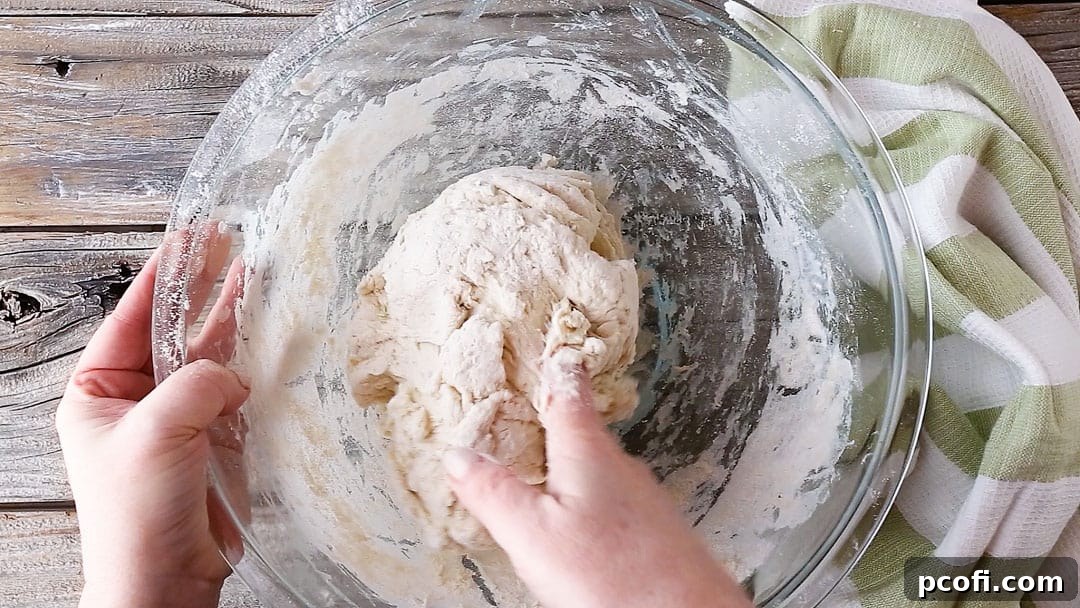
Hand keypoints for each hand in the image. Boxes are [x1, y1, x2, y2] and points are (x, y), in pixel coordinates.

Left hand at [56, 233, 247, 607]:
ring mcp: (178, 417)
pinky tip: (266, 332)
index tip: (190, 238)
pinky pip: (233, 387)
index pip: (131, 317)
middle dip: (197, 287)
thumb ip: (196, 384)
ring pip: (206, 354)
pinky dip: (251, 359)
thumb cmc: (136, 512)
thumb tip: (232, 374)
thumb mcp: (156, 431)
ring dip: (229, 317)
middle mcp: (137, 398)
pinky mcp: (214, 438)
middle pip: (171, 328)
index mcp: (98, 392)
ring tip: (252, 273)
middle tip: (224, 242)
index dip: (162, 276)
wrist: (165, 580)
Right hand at [444, 357, 753, 607]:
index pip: (568, 395)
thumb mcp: (534, 535)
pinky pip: (616, 500)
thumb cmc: (613, 576)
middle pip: (586, 431)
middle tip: (543, 403)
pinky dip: (594, 498)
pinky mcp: (656, 531)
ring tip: (554, 464)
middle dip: (563, 420)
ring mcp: (643, 498)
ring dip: (578, 463)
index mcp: (587, 453)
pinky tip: (587, 521)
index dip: (558, 370)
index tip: (556, 349)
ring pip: (602, 469)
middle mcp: (621, 466)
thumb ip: (495, 494)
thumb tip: (457, 456)